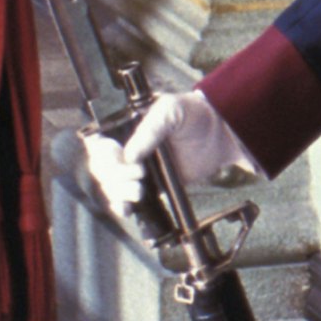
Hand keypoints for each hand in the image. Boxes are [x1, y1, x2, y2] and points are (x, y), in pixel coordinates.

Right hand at [91, 87, 254, 217]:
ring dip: (119, 192)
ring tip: (140, 191)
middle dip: (115, 175)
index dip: (102, 154)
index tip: (117, 157)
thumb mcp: (170, 110)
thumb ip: (149, 130)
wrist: (221, 134)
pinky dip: (123, 206)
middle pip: (102, 168)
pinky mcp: (152, 187)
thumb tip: (129, 156)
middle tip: (139, 174)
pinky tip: (127, 210)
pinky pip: (128, 200)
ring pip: (112, 186)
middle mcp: (127, 149)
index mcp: (125, 128)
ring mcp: (137, 169)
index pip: (99, 144)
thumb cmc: (194, 114)